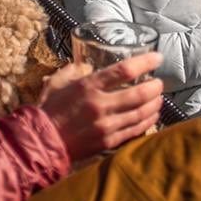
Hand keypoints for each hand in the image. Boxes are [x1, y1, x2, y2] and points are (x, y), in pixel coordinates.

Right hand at [37, 52, 164, 161]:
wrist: (41, 142)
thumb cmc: (49, 110)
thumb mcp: (58, 82)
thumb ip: (73, 71)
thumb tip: (84, 65)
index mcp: (88, 86)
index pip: (124, 70)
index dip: (145, 62)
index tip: (157, 58)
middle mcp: (100, 105)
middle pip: (140, 94)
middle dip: (155, 87)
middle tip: (159, 83)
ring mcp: (106, 126)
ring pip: (142, 114)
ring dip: (155, 105)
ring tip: (158, 98)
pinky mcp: (108, 142)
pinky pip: (136, 131)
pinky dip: (148, 122)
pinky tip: (151, 116)